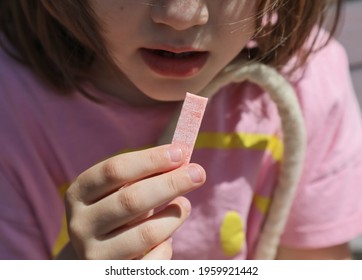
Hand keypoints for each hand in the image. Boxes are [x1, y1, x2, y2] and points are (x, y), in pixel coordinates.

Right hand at [64, 144, 205, 258]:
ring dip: (174, 216)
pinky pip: (152, 262)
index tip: (180, 152)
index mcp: (78, 194)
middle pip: (131, 199)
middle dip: (170, 183)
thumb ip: (142, 177)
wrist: (93, 255)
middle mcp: (80, 225)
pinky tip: (168, 238)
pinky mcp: (111, 275)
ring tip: (185, 205)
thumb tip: (181, 161)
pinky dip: (166, 246)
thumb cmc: (114, 214)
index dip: (150, 160)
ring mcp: (93, 255)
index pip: (115, 170)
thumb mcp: (117, 192)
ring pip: (146, 233)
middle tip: (198, 173)